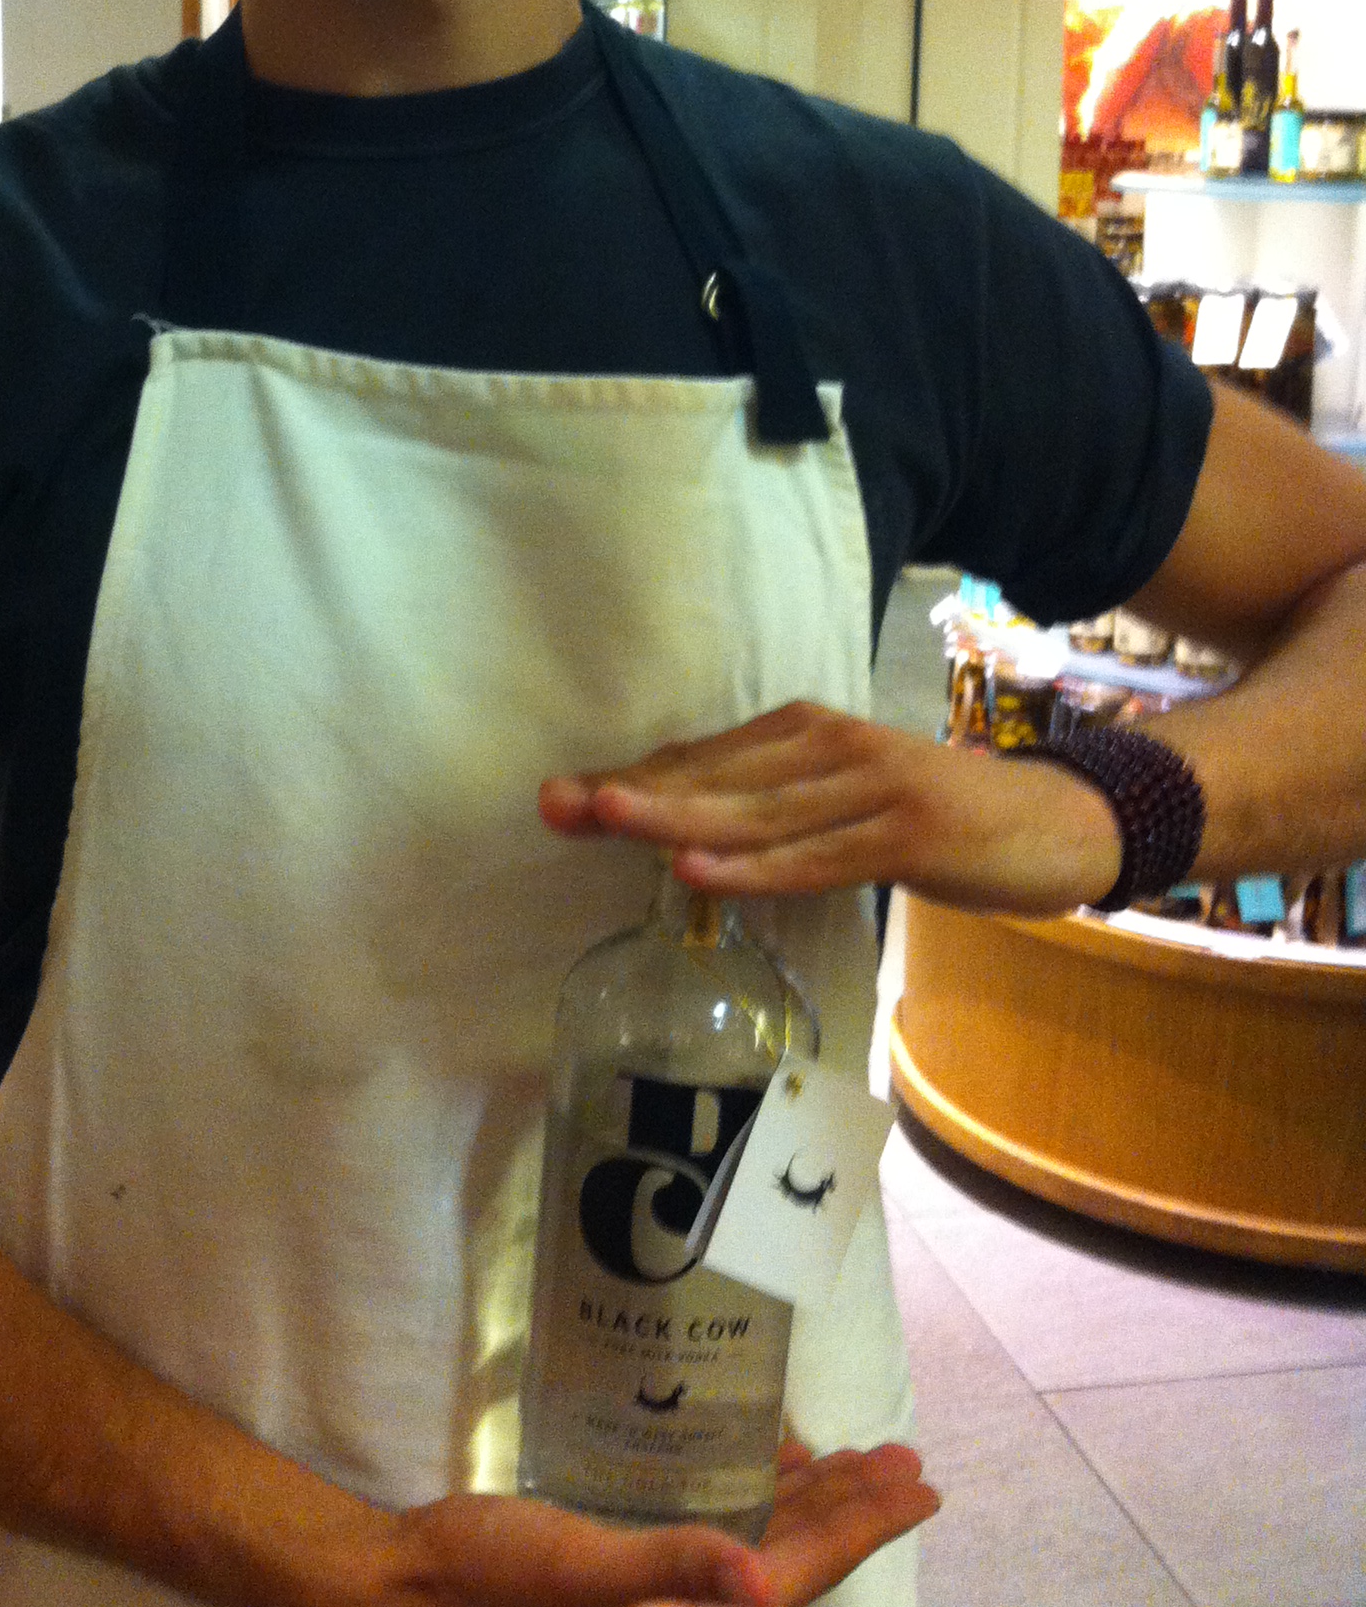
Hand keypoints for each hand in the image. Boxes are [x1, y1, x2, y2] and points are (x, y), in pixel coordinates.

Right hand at [382, 1442, 936, 1606]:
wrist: (412, 1589)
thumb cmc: (493, 1579)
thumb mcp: (582, 1570)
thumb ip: (673, 1567)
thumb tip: (762, 1580)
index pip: (800, 1574)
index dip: (864, 1528)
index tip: (920, 1486)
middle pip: (793, 1560)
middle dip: (854, 1512)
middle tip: (907, 1461)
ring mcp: (661, 1594)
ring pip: (762, 1546)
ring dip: (813, 1504)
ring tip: (859, 1461)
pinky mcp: (631, 1570)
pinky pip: (717, 1535)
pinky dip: (753, 1500)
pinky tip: (768, 1466)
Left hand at [540, 702, 1120, 913]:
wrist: (1051, 823)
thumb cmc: (933, 818)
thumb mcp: (842, 805)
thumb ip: (773, 812)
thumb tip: (682, 832)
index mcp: (804, 732)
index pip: (701, 757)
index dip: (632, 778)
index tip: (560, 799)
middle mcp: (827, 744)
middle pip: (713, 776)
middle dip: (632, 793)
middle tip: (555, 804)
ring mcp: (867, 786)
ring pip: (754, 811)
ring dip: (676, 819)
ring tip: (606, 820)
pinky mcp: (905, 832)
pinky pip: (814, 856)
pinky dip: (753, 867)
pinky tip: (699, 873)